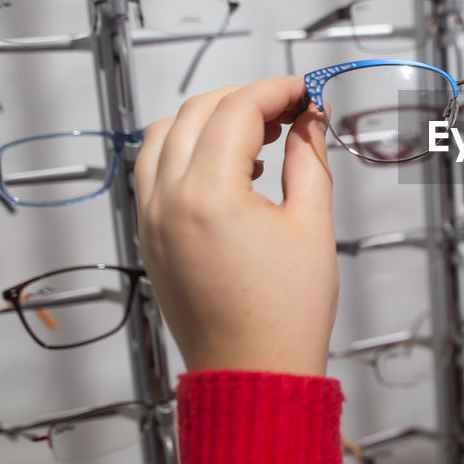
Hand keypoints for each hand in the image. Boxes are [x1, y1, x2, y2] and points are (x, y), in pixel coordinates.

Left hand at [134, 77, 338, 375]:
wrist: (255, 374)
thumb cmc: (285, 315)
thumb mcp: (313, 225)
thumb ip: (309, 160)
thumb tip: (309, 121)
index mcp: (209, 195)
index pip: (236, 110)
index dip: (275, 90)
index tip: (303, 90)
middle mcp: (168, 202)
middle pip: (195, 113)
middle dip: (244, 99)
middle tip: (288, 108)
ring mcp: (151, 221)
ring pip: (163, 137)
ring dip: (208, 121)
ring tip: (257, 134)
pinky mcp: (150, 239)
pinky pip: (154, 172)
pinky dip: (187, 152)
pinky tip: (230, 168)